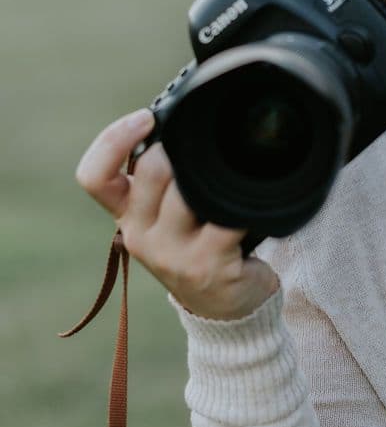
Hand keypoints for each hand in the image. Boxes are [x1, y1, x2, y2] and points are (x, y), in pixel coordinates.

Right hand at [75, 109, 280, 320]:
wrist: (227, 309)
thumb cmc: (200, 248)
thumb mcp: (167, 218)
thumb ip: (162, 181)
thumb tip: (181, 123)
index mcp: (126, 216)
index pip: (94, 177)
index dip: (113, 139)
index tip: (147, 117)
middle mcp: (139, 235)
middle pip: (151, 169)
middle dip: (180, 150)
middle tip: (205, 150)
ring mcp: (171, 254)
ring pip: (186, 191)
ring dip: (212, 178)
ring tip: (230, 179)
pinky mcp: (206, 265)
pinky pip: (225, 219)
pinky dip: (242, 207)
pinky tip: (251, 205)